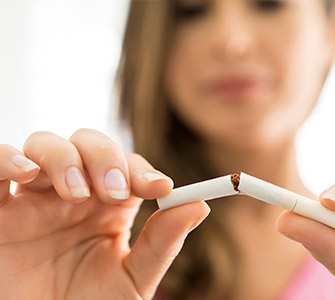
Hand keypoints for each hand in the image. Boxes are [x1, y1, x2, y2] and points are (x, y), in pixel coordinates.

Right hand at [0, 129, 209, 299]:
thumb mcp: (132, 280)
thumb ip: (162, 243)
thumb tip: (199, 205)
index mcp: (109, 206)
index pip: (128, 166)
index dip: (143, 170)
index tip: (160, 188)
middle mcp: (73, 194)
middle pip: (89, 144)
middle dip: (106, 158)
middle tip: (114, 192)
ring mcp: (33, 198)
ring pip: (46, 145)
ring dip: (65, 158)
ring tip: (76, 194)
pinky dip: (7, 159)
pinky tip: (25, 173)